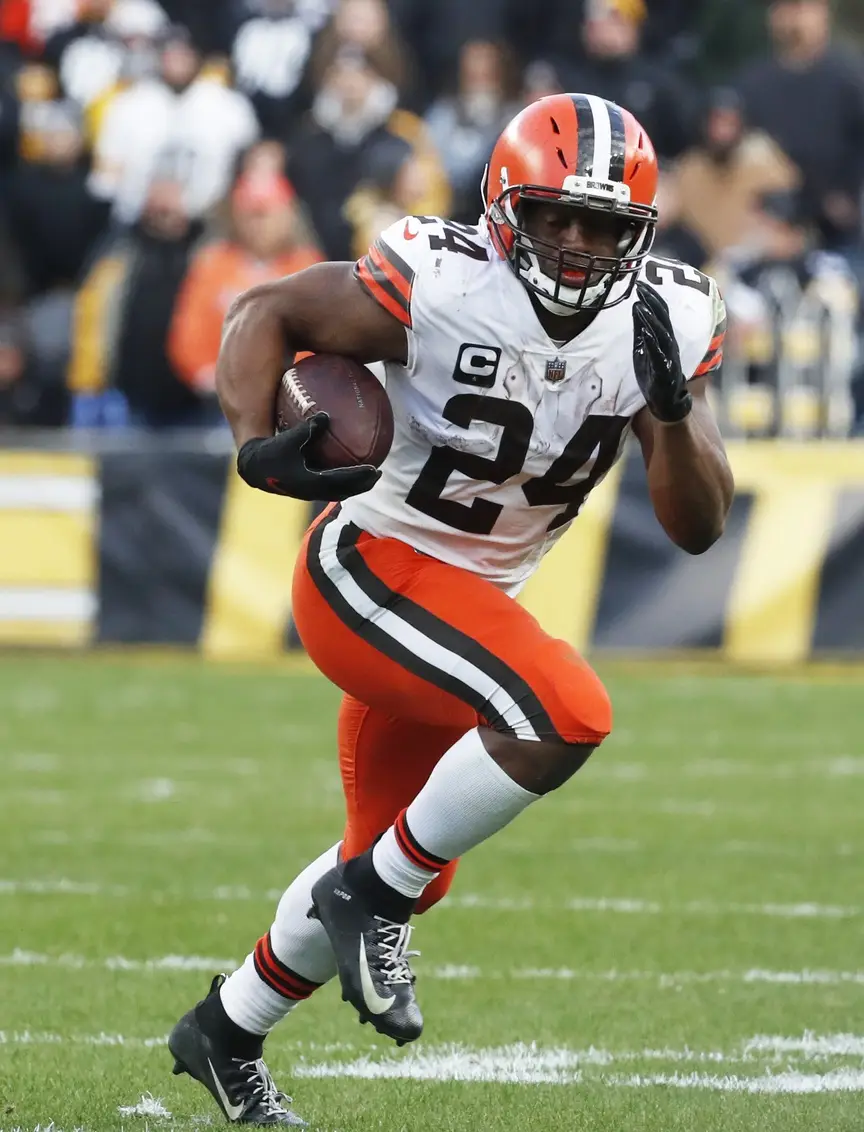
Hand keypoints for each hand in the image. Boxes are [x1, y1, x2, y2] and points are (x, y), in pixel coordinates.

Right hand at [237, 412, 381, 501]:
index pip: (341, 481)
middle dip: (363, 484)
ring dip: (355, 485)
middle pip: (345, 491)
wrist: (255, 469)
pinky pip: (331, 486)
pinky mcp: (308, 488)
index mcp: (311, 481)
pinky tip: (348, 467)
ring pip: (339, 492)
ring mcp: (311, 492)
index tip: (374, 469)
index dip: (358, 477)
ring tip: (369, 474)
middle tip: (378, 473)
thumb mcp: (289, 439)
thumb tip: (326, 415)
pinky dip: (343, 480)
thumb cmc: (270, 452)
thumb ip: (308, 428)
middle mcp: (313, 491)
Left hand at [632, 282, 691, 422]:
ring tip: (640, 305)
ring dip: (651, 319)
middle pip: (662, 319)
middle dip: (652, 301)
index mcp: (664, 338)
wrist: (665, 404)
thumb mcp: (643, 349)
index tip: (640, 282)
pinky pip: (659, 355)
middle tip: (640, 285)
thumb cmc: (653, 375)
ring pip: (662, 334)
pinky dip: (652, 343)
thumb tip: (636, 308)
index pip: (660, 313)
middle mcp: (669, 344)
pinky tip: (645, 333)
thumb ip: (642, 331)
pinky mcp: (664, 371)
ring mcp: (668, 357)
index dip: (651, 297)